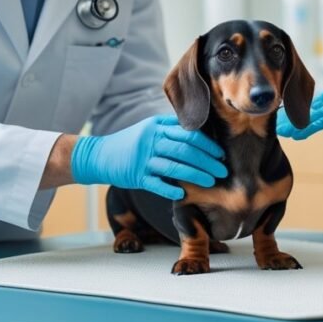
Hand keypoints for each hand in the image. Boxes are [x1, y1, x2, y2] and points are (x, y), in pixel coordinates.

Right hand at [70, 115, 227, 199]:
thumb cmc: (130, 142)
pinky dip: (170, 188)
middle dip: (207, 161)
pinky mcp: (136, 176)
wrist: (99, 155)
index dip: (207, 144)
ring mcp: (143, 159)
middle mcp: (151, 141)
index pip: (187, 134)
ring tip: (211, 182)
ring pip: (174, 166)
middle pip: (185, 150)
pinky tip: (183, 193)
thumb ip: (170, 127)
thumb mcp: (148, 128)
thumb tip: (198, 129)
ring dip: (195, 175)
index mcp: (157, 127)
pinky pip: (156, 183)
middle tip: (223, 171)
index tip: (220, 154)